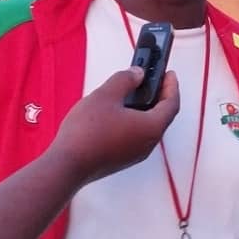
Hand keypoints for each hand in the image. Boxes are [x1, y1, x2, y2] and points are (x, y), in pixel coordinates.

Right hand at [49, 67, 179, 183]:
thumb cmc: (87, 132)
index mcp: (151, 127)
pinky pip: (135, 136)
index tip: (169, 73)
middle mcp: (148, 143)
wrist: (67, 165)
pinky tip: (118, 111)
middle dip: (159, 96)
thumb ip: (126, 79)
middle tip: (153, 80)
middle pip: (161, 116)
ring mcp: (134, 154)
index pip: (171, 104)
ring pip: (147, 127)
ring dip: (145, 108)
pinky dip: (134, 120)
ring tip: (133, 92)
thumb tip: (137, 74)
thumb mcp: (106, 95)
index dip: (172, 86)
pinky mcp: (121, 159)